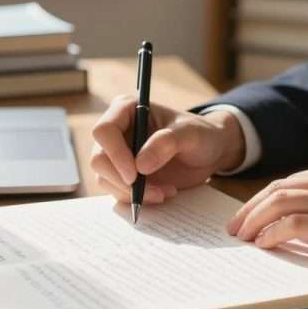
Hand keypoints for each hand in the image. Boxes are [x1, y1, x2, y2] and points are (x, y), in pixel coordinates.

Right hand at [90, 96, 245, 203]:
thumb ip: (167, 143)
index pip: (104, 131)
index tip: (135, 174)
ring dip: (133, 193)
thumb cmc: (200, 134)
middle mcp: (117, 132)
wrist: (209, 153)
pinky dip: (138, 199)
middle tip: (154, 191)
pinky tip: (162, 193)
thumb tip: (140, 166)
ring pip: (105, 179)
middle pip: (98, 159)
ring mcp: (117, 155)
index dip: (115, 154)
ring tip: (164, 192)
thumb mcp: (190, 134)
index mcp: (126, 110)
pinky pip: (117, 191)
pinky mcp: (124, 175)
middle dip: (123, 180)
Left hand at [228, 160, 307, 271]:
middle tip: (235, 227)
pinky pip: (295, 223)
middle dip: (251, 208)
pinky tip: (264, 244)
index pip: (292, 180)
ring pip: (281, 201)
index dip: (265, 197)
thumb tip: (304, 224)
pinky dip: (273, 232)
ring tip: (243, 237)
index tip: (249, 214)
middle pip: (280, 187)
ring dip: (255, 220)